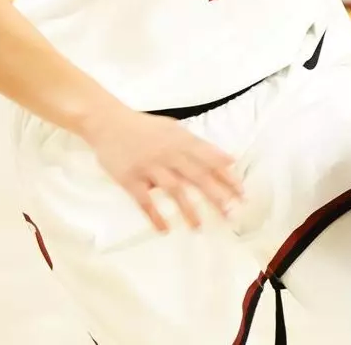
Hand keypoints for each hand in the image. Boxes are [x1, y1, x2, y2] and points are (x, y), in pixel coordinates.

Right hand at [79, 105, 243, 233]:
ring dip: (188, 210)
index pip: (209, 159)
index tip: (242, 193)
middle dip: (216, 195)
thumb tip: (228, 160)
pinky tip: (165, 229)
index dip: (227, 176)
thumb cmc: (144, 128)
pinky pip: (144, 201)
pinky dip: (155, 216)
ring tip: (199, 228)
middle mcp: (168, 152)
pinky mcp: (129, 178)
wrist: (107, 122)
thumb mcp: (174, 129)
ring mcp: (148, 166)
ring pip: (174, 190)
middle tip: (230, 214)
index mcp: (180, 139)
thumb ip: (198, 145)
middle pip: (197, 176)